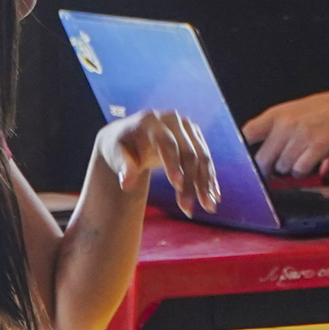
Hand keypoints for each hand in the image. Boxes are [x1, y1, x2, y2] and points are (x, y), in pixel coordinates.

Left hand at [96, 110, 218, 215]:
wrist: (130, 134)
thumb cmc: (119, 146)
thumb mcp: (114, 153)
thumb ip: (122, 166)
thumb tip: (127, 183)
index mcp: (151, 121)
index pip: (167, 143)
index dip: (173, 164)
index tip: (177, 186)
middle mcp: (174, 120)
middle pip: (188, 153)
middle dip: (191, 182)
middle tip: (188, 209)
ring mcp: (188, 127)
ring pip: (202, 158)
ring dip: (206, 184)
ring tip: (208, 207)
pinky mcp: (196, 137)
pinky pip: (206, 160)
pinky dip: (210, 179)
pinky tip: (214, 196)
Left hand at [241, 91, 328, 176]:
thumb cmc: (318, 111)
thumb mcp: (290, 111)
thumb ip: (270, 128)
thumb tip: (249, 149)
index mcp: (276, 114)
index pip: (247, 134)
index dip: (242, 151)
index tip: (243, 160)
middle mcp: (286, 124)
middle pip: (262, 159)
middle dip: (267, 168)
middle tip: (272, 168)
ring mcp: (301, 135)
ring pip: (282, 167)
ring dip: (288, 168)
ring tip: (298, 156)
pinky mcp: (316, 146)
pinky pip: (299, 170)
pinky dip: (302, 171)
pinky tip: (307, 162)